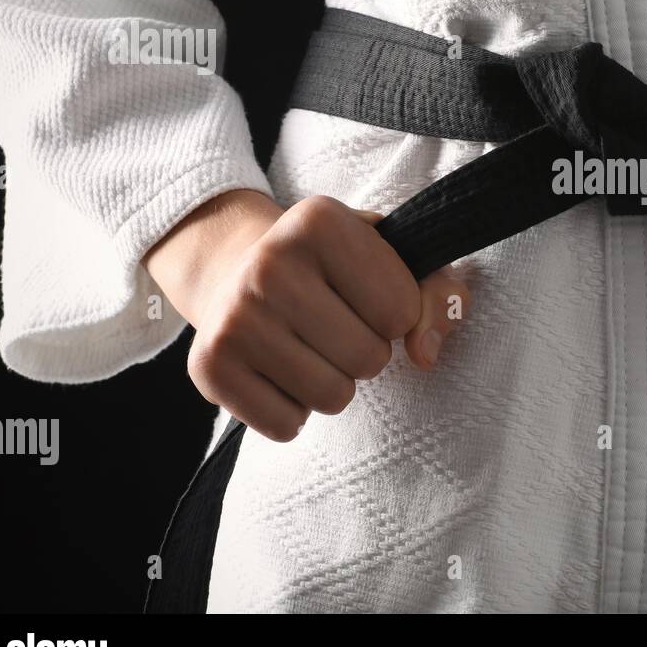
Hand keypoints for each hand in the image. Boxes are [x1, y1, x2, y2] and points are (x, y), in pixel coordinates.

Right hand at [144, 190, 468, 441]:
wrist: (236, 272)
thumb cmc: (334, 271)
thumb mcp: (393, 259)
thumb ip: (438, 295)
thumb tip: (426, 353)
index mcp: (320, 221)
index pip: (401, 311)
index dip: (397, 315)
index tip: (365, 296)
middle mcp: (268, 263)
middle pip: (368, 359)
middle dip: (366, 353)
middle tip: (335, 326)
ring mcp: (233, 317)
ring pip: (332, 398)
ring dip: (333, 384)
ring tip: (308, 347)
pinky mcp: (209, 367)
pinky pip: (287, 426)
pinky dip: (293, 410)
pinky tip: (278, 371)